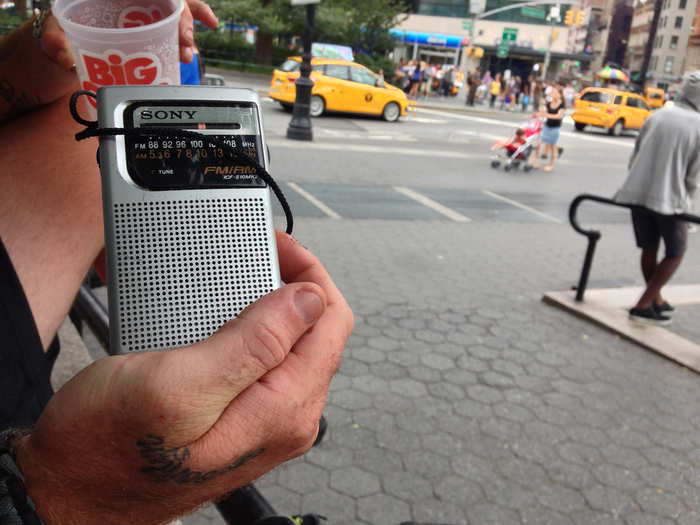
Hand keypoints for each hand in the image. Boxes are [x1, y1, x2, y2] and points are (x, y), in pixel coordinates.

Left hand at [0, 0, 218, 119]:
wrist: (64, 39)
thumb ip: (55, 38)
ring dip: (187, 32)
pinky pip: (174, 25)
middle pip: (170, 3)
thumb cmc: (63, 26)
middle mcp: (135, 0)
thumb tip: (62, 54)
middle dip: (183, 24)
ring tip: (187, 55)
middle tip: (184, 49)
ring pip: (176, 12)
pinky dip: (186, 33)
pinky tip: (196, 43)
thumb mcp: (56, 28)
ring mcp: (143, 12)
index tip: (178, 27)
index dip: (173, 6)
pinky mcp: (148, 27)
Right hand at [16, 232, 352, 524]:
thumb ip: (254, 343)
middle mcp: (284, 418)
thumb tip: (309, 300)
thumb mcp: (178, 384)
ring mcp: (264, 420)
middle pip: (315, 331)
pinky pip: (262, 361)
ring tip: (236, 279)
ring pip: (290, 344)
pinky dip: (247, 328)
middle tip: (255, 256)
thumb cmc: (106, 445)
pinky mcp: (240, 418)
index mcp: (283, 408)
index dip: (308, 273)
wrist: (70, 490)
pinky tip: (220, 317)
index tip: (274, 246)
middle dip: (291, 285)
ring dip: (268, 306)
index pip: (330, 321)